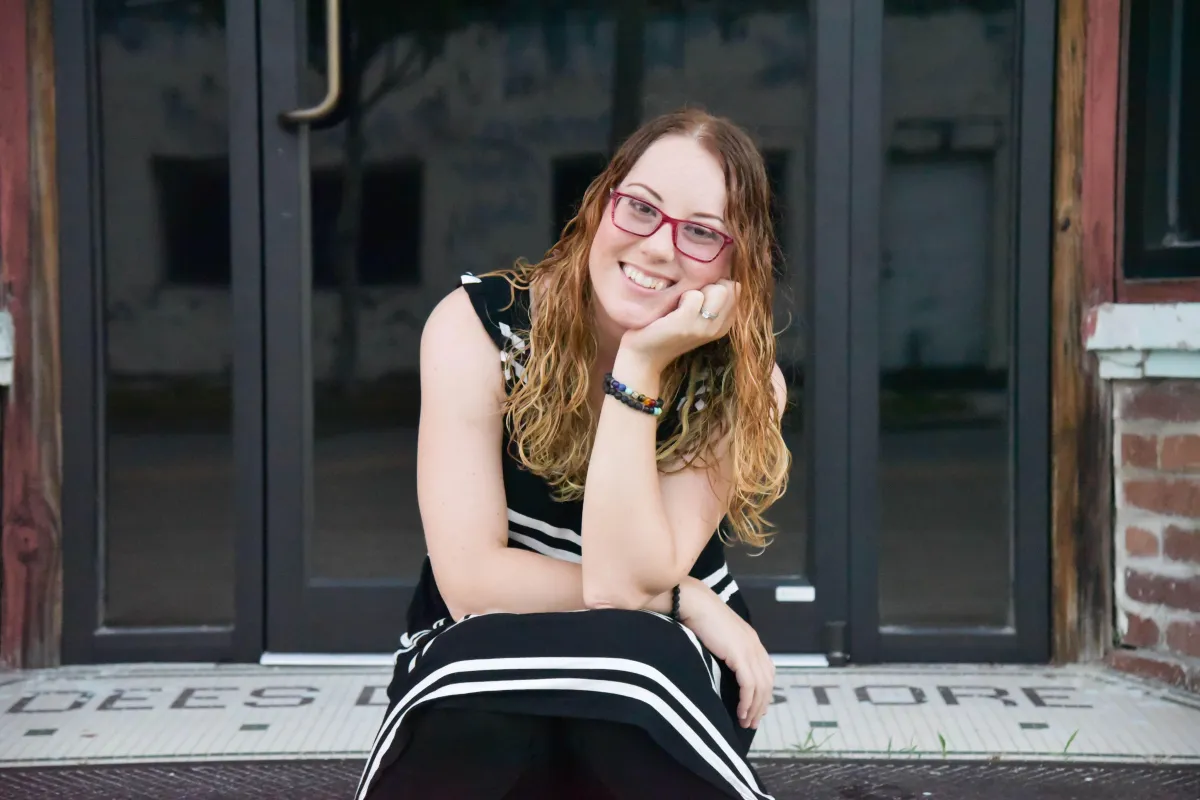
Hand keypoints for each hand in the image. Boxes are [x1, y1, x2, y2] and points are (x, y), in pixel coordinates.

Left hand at [620, 280, 740, 370]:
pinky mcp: (685, 325)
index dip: (718, 284)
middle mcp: (717, 328)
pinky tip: (672, 308)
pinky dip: (682, 296)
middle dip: (709, 285)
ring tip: (682, 304)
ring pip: (718, 290)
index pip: (736, 290)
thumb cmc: (666, 331)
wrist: (643, 357)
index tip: (700, 294)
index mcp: (723, 325)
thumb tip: (721, 274)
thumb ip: (711, 301)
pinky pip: (694, 295)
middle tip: (689, 299)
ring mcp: (703, 328)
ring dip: (697, 290)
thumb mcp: (696, 318)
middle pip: (730, 288)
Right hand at [678, 579, 773, 729]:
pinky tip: (741, 712)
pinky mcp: (740, 655)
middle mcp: (755, 645)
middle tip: (753, 722)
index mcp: (751, 640)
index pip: (766, 670)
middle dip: (762, 705)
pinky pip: (749, 685)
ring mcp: (749, 650)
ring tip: (746, 723)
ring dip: (755, 708)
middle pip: (767, 682)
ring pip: (761, 687)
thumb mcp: (719, 634)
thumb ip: (727, 648)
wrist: (694, 603)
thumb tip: (725, 664)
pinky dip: (747, 702)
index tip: (756, 707)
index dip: (764, 691)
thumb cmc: (699, 616)